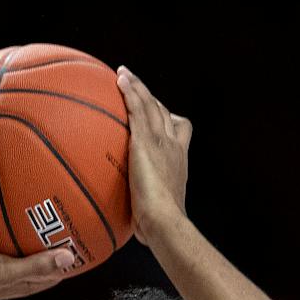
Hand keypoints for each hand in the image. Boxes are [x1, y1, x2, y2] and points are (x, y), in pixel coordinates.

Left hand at [115, 66, 192, 244]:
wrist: (165, 220)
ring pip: (151, 104)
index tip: (159, 115)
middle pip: (164, 112)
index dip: (169, 119)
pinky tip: (119, 80)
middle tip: (135, 87)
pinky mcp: (145, 141)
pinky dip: (130, 91)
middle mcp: (174, 144)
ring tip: (123, 74)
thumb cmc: (160, 225)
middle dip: (150, 97)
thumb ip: (146, 204)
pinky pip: (137, 109)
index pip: (178, 130)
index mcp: (179, 159)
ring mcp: (161, 140)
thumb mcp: (156, 209)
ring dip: (137, 87)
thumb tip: (133, 222)